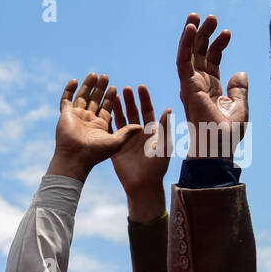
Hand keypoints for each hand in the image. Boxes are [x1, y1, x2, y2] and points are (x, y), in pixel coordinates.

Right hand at [48, 73, 140, 181]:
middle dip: (100, 89)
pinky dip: (69, 90)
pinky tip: (74, 81)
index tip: (116, 87)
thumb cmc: (96, 154)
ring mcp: (76, 117)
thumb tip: (141, 126)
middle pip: (95, 101)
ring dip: (87, 86)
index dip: (111, 98)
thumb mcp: (117, 143)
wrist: (75, 159)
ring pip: (82, 98)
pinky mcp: (65, 115)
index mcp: (101, 127)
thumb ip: (128, 132)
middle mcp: (88, 121)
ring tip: (94, 74)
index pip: (107, 108)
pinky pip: (66, 100)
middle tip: (105, 76)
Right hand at [109, 85, 171, 220]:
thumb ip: (164, 127)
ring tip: (112, 96)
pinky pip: (111, 131)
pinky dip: (107, 121)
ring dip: (117, 108)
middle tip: (123, 88)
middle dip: (129, 100)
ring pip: (121, 119)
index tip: (140, 87)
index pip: (148, 110)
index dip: (144, 99)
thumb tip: (168, 109)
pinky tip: (102, 112)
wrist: (143, 184)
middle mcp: (138, 132)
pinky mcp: (116, 146)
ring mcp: (126, 138)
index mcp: (151, 131)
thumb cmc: (157, 166)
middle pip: (133, 112)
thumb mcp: (163, 145)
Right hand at [175, 14, 248, 158]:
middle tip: (212, 17)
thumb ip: (239, 90)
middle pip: (200, 54)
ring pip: (189, 54)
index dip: (219, 46)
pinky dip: (185, 44)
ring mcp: (191, 86)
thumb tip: (240, 73)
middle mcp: (198, 86)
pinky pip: (183, 61)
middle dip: (204, 34)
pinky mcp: (187, 87)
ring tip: (199, 16)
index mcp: (210, 90)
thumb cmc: (226, 136)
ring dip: (193, 34)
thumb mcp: (240, 108)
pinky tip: (190, 28)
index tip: (228, 33)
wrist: (218, 149)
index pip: (212, 62)